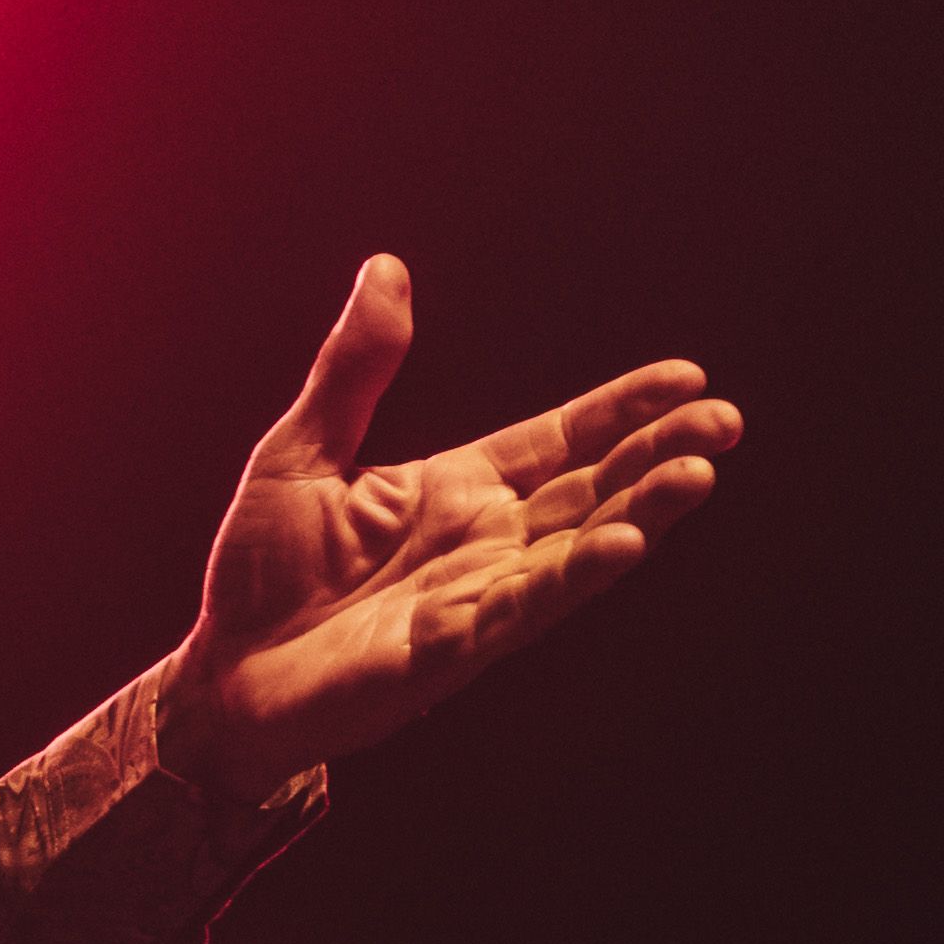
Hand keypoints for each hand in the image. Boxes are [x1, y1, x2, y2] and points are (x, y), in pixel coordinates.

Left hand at [160, 259, 741, 803]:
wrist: (220, 675)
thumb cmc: (260, 570)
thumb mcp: (300, 449)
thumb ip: (354, 368)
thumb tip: (386, 268)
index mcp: (456, 488)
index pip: (560, 439)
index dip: (621, 409)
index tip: (686, 376)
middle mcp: (483, 541)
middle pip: (590, 488)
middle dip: (657, 455)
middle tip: (723, 420)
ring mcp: (475, 596)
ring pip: (576, 548)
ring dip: (639, 512)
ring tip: (697, 474)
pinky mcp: (448, 649)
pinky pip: (522, 608)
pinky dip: (572, 576)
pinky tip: (624, 545)